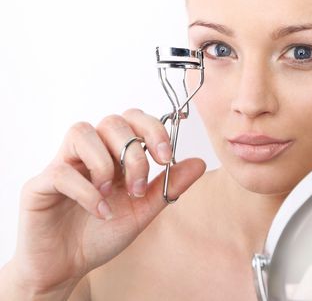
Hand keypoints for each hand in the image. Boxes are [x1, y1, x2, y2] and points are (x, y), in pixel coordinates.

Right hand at [10, 108, 205, 294]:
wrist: (69, 265)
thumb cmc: (103, 233)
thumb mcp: (144, 210)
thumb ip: (168, 186)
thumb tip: (198, 162)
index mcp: (114, 154)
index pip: (133, 119)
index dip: (153, 130)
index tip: (165, 157)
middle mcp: (89, 152)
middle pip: (112, 121)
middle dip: (133, 153)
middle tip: (139, 185)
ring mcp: (63, 164)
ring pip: (82, 132)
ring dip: (105, 163)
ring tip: (112, 194)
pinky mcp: (41, 184)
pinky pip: (62, 172)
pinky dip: (86, 192)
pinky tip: (99, 211)